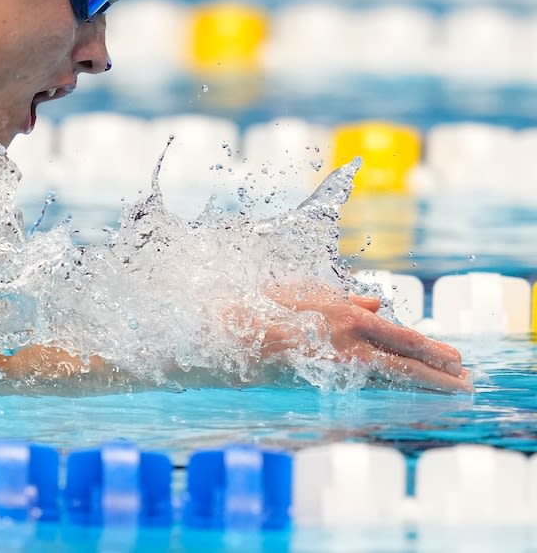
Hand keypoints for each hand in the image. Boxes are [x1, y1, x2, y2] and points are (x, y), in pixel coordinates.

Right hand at [262, 286, 470, 392]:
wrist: (230, 332)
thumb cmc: (264, 306)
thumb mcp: (307, 293)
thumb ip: (346, 301)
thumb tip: (376, 305)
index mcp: (348, 315)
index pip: (402, 335)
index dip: (432, 348)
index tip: (455, 358)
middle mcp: (350, 340)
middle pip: (406, 360)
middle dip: (440, 372)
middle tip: (466, 381)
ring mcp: (337, 364)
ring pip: (393, 377)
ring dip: (426, 385)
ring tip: (451, 392)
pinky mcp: (323, 384)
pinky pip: (366, 391)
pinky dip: (391, 396)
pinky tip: (404, 401)